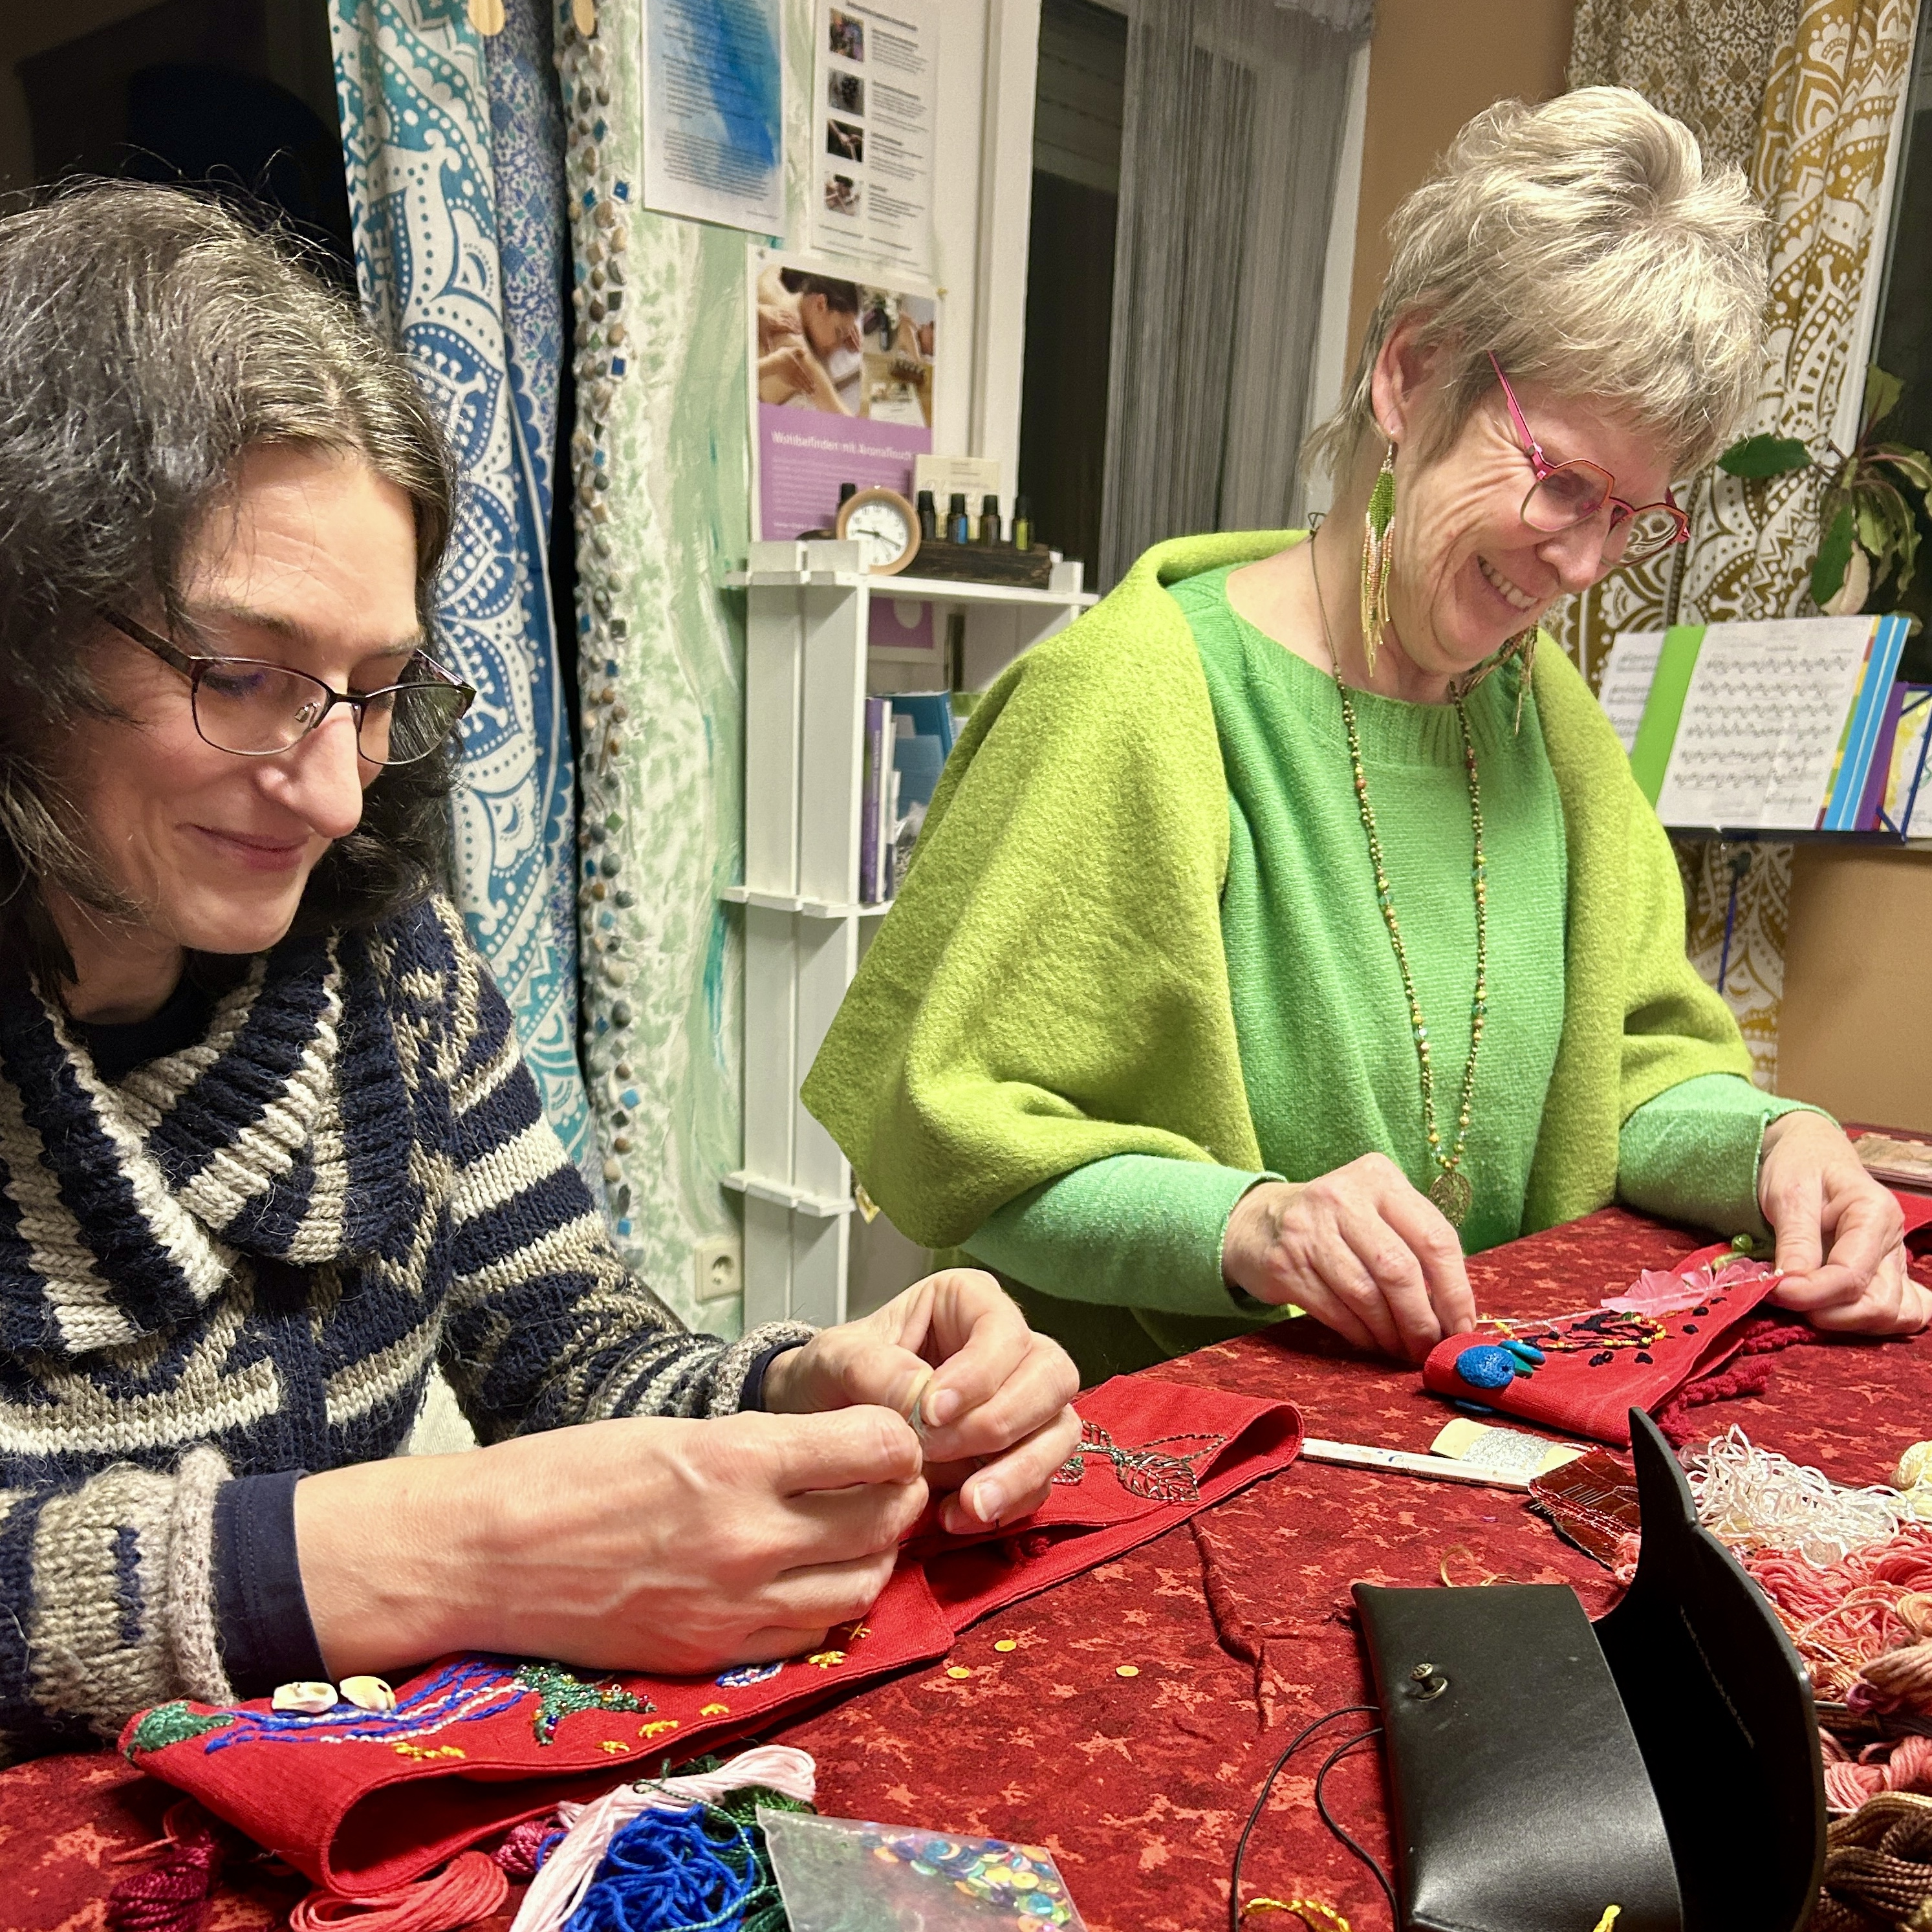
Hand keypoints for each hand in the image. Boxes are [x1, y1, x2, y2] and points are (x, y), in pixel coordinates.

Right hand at [295, 1407, 925, 1679]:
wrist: (486, 1557)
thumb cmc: (572, 1474)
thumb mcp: (678, 1427)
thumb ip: (767, 1445)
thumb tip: (843, 1450)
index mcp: (739, 1459)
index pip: (879, 1446)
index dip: (897, 1436)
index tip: (888, 1433)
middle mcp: (751, 1536)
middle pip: (886, 1520)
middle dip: (900, 1494)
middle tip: (885, 1480)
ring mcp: (736, 1605)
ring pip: (864, 1586)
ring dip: (874, 1555)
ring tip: (851, 1531)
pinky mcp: (716, 1654)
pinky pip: (813, 1634)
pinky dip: (829, 1604)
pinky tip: (807, 1578)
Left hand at [757, 301, 801, 352]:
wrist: (752, 312)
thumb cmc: (757, 325)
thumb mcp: (762, 336)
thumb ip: (767, 345)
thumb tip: (769, 354)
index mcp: (775, 324)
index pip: (787, 327)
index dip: (794, 330)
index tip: (799, 333)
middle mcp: (777, 317)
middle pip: (789, 321)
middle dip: (796, 326)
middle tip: (801, 331)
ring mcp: (776, 312)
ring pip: (788, 316)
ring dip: (794, 320)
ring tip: (799, 325)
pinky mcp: (775, 308)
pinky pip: (784, 311)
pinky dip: (790, 314)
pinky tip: (793, 317)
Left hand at [762, 1269, 1079, 1535]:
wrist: (823, 1428)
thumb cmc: (835, 1376)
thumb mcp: (835, 1359)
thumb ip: (874, 1368)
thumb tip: (923, 1396)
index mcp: (968, 1303)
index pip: (1003, 1329)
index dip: (979, 1372)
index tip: (931, 1412)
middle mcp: (1008, 1349)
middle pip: (1052, 1376)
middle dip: (1005, 1422)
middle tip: (941, 1452)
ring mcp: (1022, 1404)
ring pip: (1059, 1430)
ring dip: (1021, 1472)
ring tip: (969, 1504)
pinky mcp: (1019, 1455)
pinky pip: (1040, 1481)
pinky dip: (1007, 1504)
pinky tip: (955, 1516)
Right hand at [1222, 1156, 1476, 1360]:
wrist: (1260, 1222)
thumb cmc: (1338, 1225)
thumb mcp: (1377, 1213)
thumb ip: (1416, 1247)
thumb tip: (1456, 1315)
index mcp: (1379, 1179)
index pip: (1434, 1237)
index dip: (1455, 1291)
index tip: (1462, 1327)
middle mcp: (1343, 1196)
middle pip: (1399, 1269)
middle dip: (1421, 1320)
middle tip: (1429, 1348)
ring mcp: (1308, 1228)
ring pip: (1366, 1295)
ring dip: (1390, 1333)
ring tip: (1401, 1349)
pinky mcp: (1285, 1263)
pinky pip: (1335, 1311)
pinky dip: (1360, 1335)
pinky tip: (1370, 1341)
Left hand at [1760, 1112, 1927, 1334]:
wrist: (1810, 1152)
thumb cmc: (1799, 1166)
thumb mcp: (1788, 1193)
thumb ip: (1794, 1240)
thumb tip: (1790, 1285)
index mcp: (1875, 1214)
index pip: (1851, 1276)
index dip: (1810, 1294)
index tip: (1772, 1291)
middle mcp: (1894, 1243)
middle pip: (1878, 1305)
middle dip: (1828, 1313)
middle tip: (1783, 1298)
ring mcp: (1895, 1262)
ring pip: (1892, 1316)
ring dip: (1846, 1323)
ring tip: (1804, 1304)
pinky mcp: (1887, 1275)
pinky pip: (1903, 1313)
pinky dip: (1873, 1323)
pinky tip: (1840, 1312)